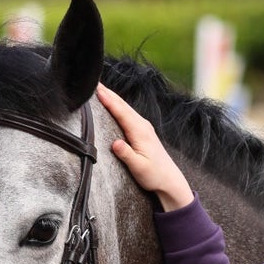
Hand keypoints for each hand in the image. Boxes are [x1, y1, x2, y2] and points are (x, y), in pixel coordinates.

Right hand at [96, 83, 194, 211]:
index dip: (109, 101)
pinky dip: (119, 107)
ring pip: (126, 108)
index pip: (122, 112)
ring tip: (101, 90)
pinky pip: (129, 114)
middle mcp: (143, 126)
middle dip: (109, 94)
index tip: (97, 90)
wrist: (169, 180)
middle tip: (95, 83)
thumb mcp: (138, 167)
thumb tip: (115, 143)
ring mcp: (144, 127)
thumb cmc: (154, 175)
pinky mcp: (143, 131)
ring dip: (113, 98)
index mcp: (140, 132)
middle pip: (123, 106)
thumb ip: (126, 154)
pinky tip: (114, 104)